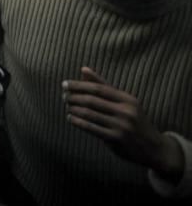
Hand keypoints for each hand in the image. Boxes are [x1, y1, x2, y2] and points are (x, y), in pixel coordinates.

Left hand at [63, 67, 183, 178]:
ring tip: (66, 105)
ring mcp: (121, 126)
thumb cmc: (134, 120)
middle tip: (63, 96)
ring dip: (74, 108)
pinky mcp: (116, 139)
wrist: (154, 148)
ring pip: (89, 114)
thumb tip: (83, 69)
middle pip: (92, 100)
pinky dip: (78, 121)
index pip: (98, 88)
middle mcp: (126, 111)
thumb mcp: (124, 101)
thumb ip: (104, 85)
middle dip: (74, 97)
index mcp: (127, 99)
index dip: (79, 85)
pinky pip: (91, 128)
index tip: (64, 84)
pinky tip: (70, 117)